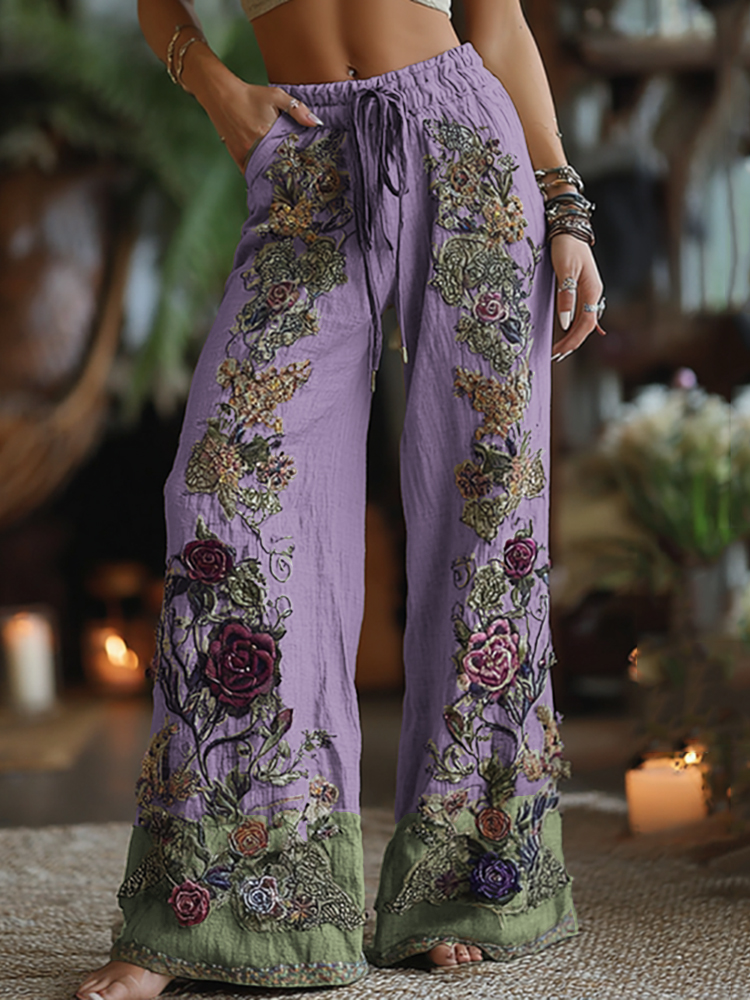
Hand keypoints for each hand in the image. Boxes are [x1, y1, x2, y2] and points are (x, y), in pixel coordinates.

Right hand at [177, 46, 324, 171]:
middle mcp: (254, 147)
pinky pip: (250, 171)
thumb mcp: (276, 96)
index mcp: (266, 134)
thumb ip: (297, 109)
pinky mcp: (236, 155)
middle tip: (299, 179)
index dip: (298, 162)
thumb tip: (316, 123)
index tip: (307, 169)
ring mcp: (244, 153)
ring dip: (273, 174)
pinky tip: (268, 177)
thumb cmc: (250, 95)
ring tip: (285, 180)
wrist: (221, 95)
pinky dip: (258, 173)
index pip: (288, 155)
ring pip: (263, 170)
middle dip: (287, 171)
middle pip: (276, 165)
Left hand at [549, 234, 604, 361]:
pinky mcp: (583, 289)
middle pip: (586, 326)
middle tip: (556, 356)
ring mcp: (590, 292)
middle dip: (572, 343)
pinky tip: (566, 333)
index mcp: (592, 291)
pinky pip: (582, 314)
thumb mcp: (564, 271)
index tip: (559, 352)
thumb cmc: (566, 247)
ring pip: (585, 321)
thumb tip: (566, 323)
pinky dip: (574, 326)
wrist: (570, 228)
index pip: (586, 324)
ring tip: (560, 350)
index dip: (573, 340)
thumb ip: (566, 297)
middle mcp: (594, 294)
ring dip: (573, 337)